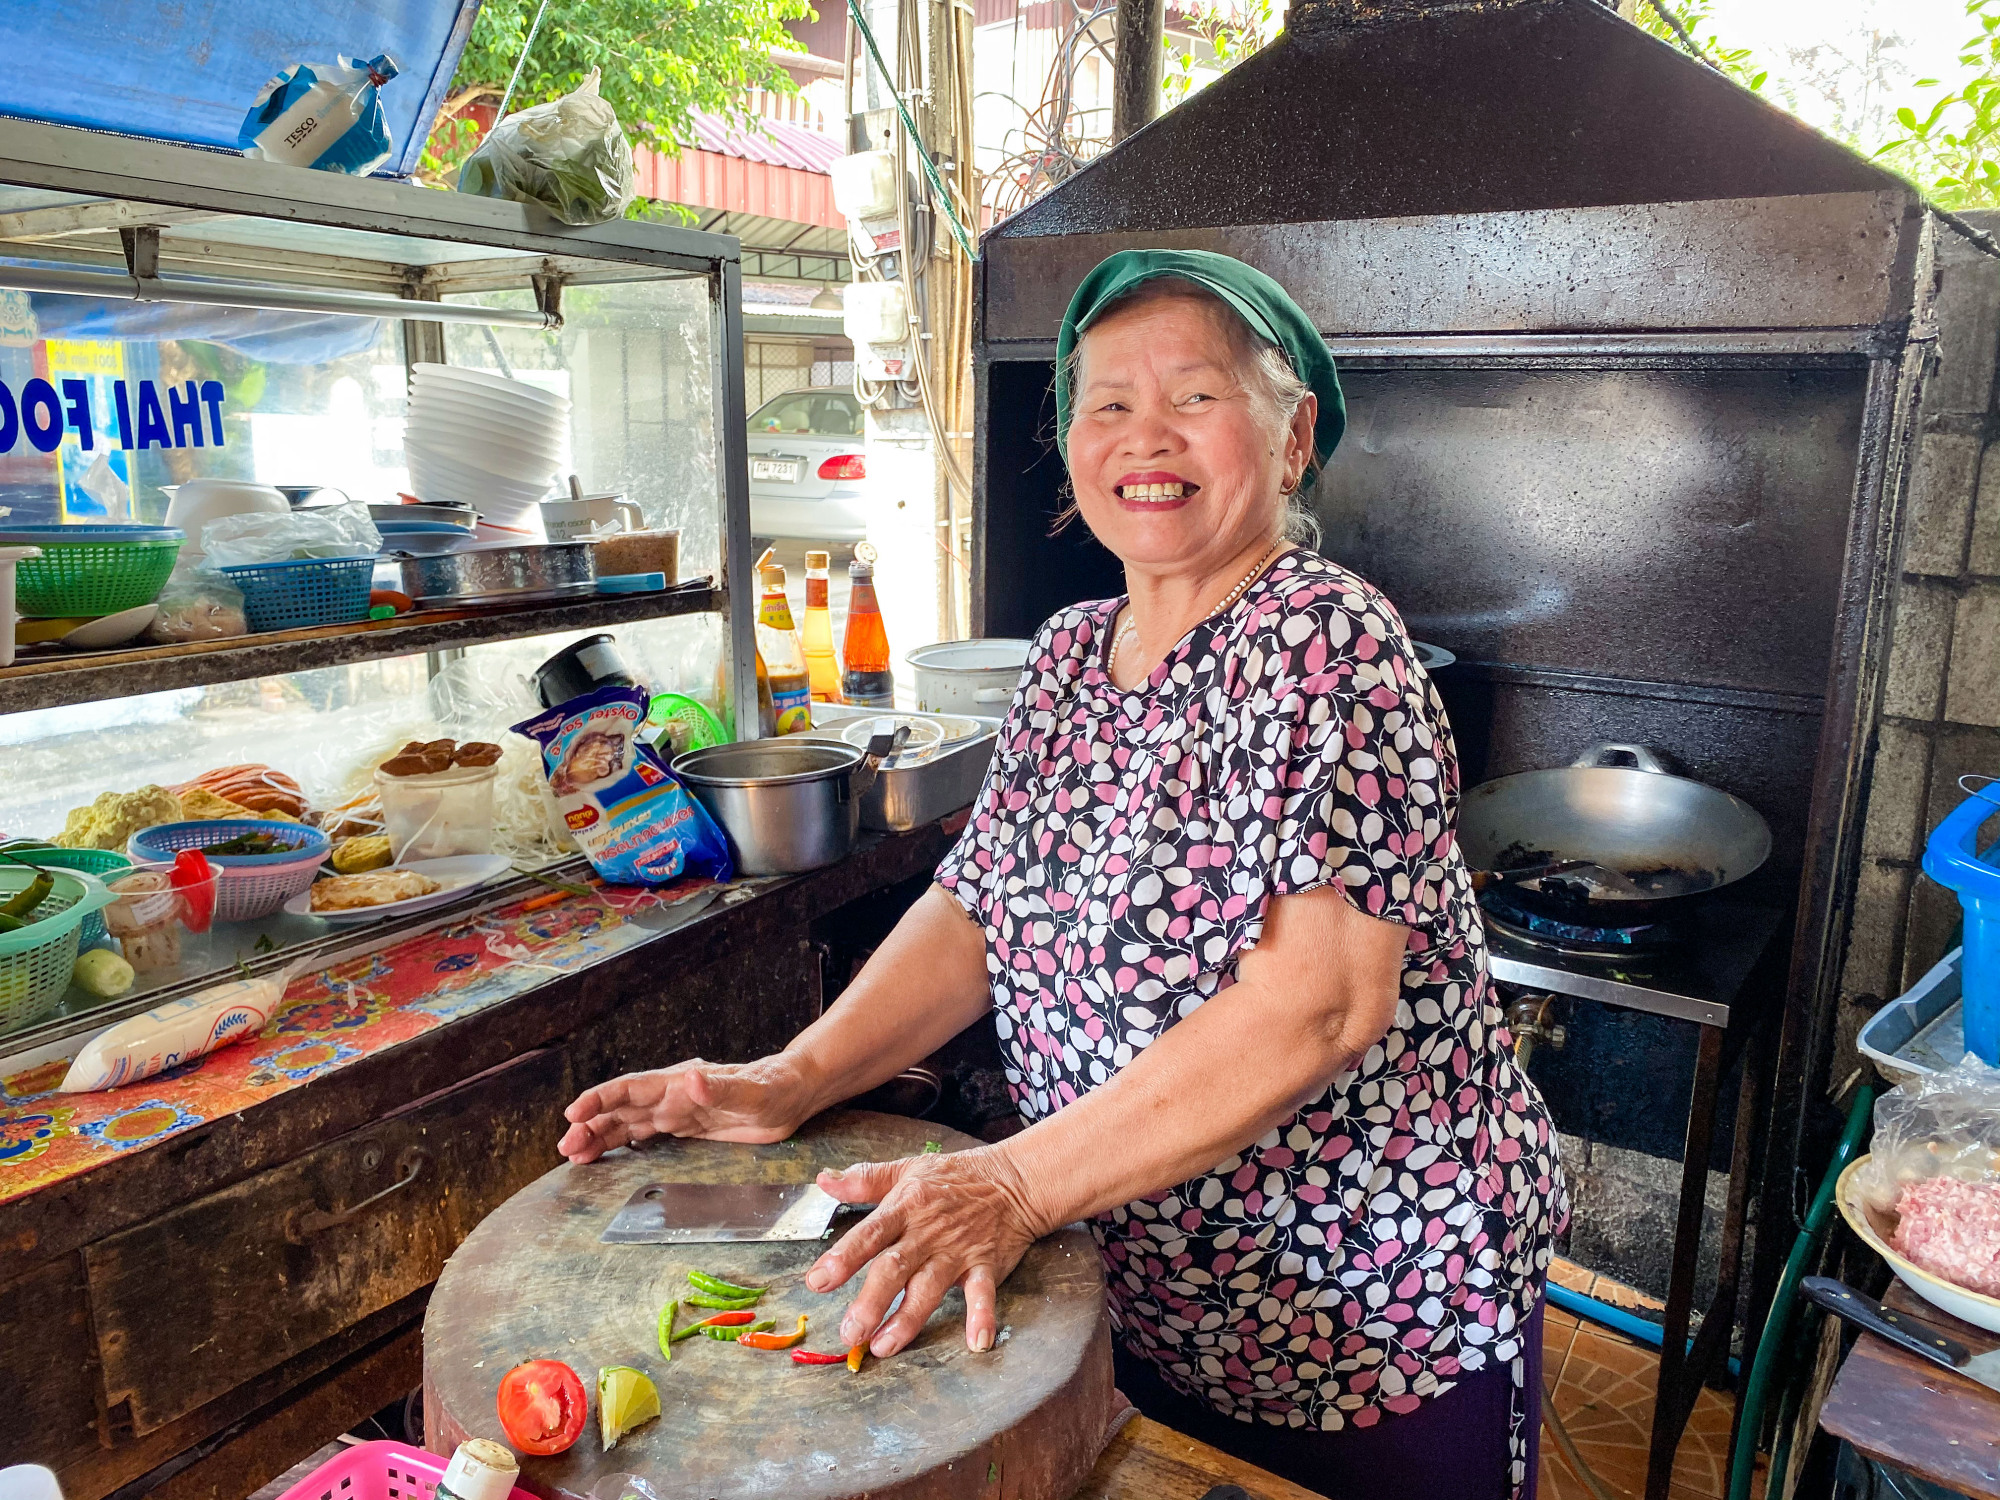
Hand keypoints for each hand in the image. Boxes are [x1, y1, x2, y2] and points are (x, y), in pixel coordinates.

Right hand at [557, 1053, 818, 1161]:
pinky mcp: (685, 1125)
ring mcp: (677, 1110)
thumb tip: (690, 1080)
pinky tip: (603, 1153)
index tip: (574, 1114)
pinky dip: (620, 1143)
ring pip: (627, 1122)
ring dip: (599, 1136)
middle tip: (565, 1148)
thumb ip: (721, 1088)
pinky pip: (644, 1133)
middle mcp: (672, 1094)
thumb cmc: (774, 1088)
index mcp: (680, 1083)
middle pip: (620, 1107)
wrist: (792, 1094)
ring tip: (573, 1155)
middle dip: (590, 1124)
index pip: (630, 1088)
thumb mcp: (751, 1092)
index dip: (600, 1099)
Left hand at [804, 1147, 1045, 1356]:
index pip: (870, 1234)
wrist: (1014, 1180)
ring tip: (883, 1346)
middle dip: (870, 1301)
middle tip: (849, 1332)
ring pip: (929, 1287)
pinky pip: (983, 1294)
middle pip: (895, 1268)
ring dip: (907, 1319)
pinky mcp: (985, 1266)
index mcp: (905, 1207)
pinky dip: (981, 1316)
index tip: (817, 1281)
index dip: (843, 1257)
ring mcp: (958, 1251)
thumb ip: (864, 1180)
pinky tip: (976, 1342)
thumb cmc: (955, 1177)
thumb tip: (823, 1180)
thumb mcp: (907, 1170)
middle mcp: (928, 1233)